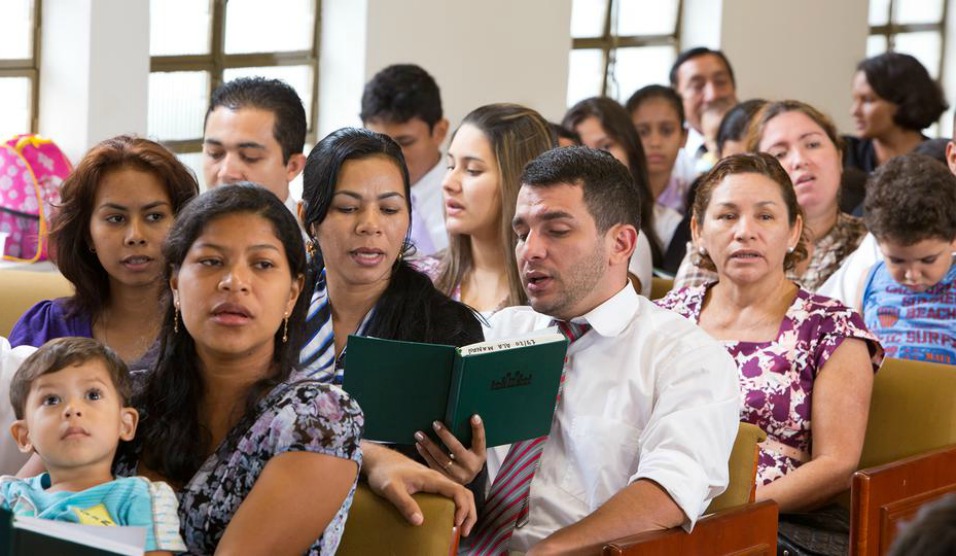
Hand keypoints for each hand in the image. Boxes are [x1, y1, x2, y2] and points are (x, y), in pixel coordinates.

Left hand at [363, 442, 477, 535]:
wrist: (379, 460)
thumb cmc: (384, 472)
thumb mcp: (390, 489)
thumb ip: (404, 503)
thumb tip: (419, 521)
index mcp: (432, 478)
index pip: (458, 491)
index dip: (463, 508)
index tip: (457, 523)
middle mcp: (437, 479)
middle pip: (464, 493)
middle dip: (469, 512)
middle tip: (464, 532)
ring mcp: (435, 481)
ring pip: (459, 493)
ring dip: (465, 510)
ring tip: (461, 528)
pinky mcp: (430, 485)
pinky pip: (450, 495)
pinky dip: (456, 507)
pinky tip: (450, 518)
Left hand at [415, 415, 486, 484]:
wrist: (465, 478)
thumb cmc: (468, 457)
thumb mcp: (473, 449)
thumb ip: (468, 436)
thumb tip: (457, 417)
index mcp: (480, 455)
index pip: (480, 440)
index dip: (478, 429)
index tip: (474, 417)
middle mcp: (471, 467)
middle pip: (456, 449)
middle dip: (445, 435)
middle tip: (435, 424)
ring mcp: (458, 476)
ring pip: (441, 459)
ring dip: (429, 445)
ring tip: (420, 434)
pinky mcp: (447, 480)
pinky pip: (434, 466)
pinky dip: (425, 455)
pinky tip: (419, 445)